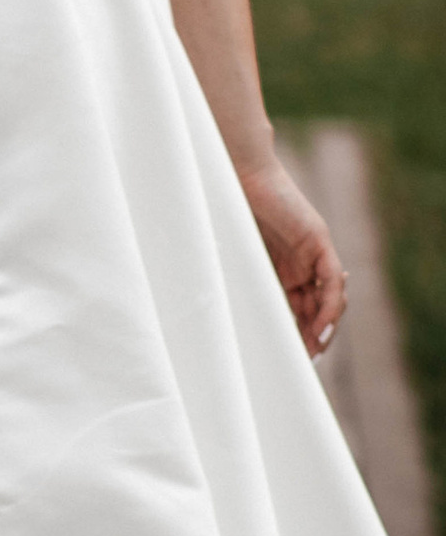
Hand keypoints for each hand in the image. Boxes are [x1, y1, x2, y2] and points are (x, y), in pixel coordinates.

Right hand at [242, 158, 346, 356]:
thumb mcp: (229, 257)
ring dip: (323, 326)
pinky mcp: (318, 240)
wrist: (235, 173)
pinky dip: (329, 305)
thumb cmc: (223, 209)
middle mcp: (302, 262)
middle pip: (317, 307)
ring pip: (329, 298)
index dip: (299, 333)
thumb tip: (205, 315)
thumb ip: (232, 281)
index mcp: (281, 268)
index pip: (298, 308)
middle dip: (313, 336)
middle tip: (305, 362)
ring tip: (313, 350)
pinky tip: (321, 326)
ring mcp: (312, 251)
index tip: (291, 360)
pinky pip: (330, 279)